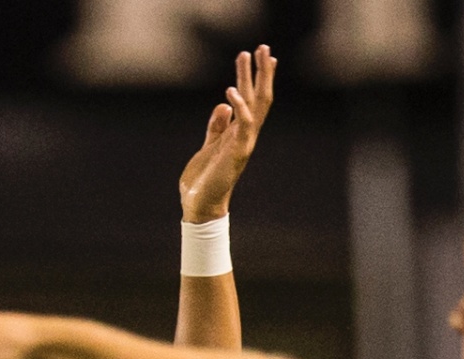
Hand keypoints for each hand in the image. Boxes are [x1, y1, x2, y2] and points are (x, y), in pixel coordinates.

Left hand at [179, 45, 276, 222]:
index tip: (257, 56)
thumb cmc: (203, 180)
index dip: (254, 78)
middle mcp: (245, 136)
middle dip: (261, 72)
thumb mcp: (208, 146)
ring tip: (252, 56)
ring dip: (256, 80)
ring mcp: (243, 144)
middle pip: (259, 98)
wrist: (199, 206)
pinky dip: (239, 108)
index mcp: (238, 134)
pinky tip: (231, 91)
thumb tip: (224, 106)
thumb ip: (217, 127)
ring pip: (257, 106)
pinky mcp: (236, 153)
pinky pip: (243, 126)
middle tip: (263, 47)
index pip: (252, 101)